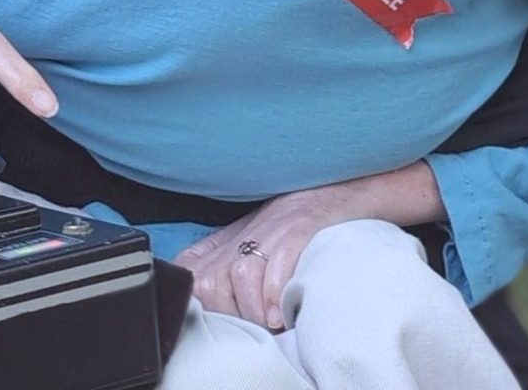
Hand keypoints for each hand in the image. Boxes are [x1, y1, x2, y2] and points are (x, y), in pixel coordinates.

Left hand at [174, 161, 445, 328]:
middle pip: (210, 284)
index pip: (188, 277)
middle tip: (258, 330)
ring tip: (274, 324)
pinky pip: (276, 265)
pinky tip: (284, 311)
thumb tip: (209, 316)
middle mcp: (240, 235)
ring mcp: (269, 229)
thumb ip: (224, 280)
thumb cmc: (293, 235)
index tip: (227, 324)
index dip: (203, 305)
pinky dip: (276, 293)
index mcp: (220, 244)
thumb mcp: (248, 254)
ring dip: (255, 309)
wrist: (339, 196)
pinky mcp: (298, 228)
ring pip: (239, 276)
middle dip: (233, 314)